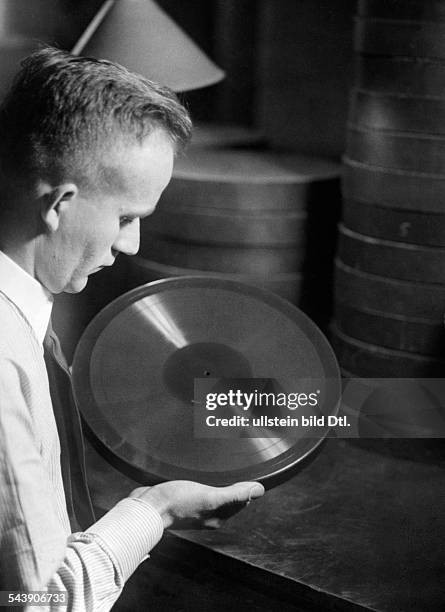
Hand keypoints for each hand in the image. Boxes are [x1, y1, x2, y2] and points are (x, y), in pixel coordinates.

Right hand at [129, 480, 264, 528]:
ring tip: (224, 467)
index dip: (247, 487)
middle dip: (235, 484)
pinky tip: (199, 472)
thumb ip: (234, 494)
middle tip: (242, 467)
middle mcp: (206, 514)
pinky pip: (198, 487)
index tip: (254, 473)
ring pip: (212, 492)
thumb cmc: (176, 503)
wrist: (146, 506)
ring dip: (218, 480)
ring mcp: (193, 506)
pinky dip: (203, 479)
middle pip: (228, 497)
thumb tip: (258, 490)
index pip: (241, 501)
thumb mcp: (210, 496)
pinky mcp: (180, 497)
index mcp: (217, 517)